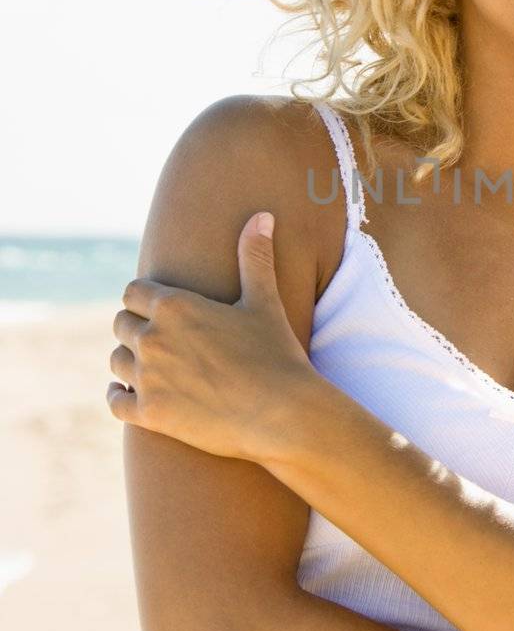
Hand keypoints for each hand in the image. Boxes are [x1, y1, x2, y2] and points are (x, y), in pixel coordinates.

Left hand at [106, 212, 316, 460]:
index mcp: (175, 306)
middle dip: (136, 329)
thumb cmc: (276, 354)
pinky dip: (119, 396)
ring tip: (149, 366)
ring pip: (116, 361)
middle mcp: (153, 338)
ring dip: (130, 362)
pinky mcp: (149, 413)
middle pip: (121, 324)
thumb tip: (262, 216)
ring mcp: (148, 377)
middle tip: (156, 339)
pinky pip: (114, 401)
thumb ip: (255, 257)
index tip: (155, 309)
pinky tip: (128, 394)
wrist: (282, 414)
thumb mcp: (265, 301)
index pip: (133, 292)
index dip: (144, 300)